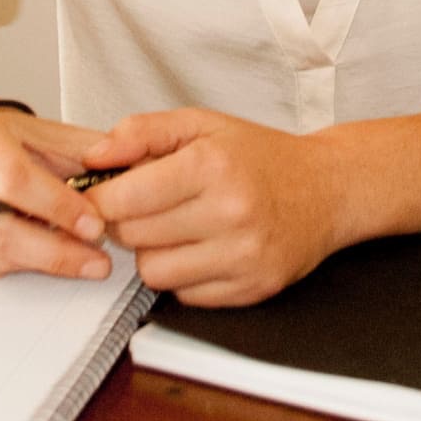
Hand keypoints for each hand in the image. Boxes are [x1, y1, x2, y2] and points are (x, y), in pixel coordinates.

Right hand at [0, 107, 113, 281]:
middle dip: (55, 250)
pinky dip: (14, 266)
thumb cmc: (17, 143)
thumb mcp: (54, 135)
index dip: (58, 207)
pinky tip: (38, 254)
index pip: (14, 178)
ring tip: (78, 258)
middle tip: (96, 261)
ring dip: (40, 262)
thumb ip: (91, 152)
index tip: (96, 226)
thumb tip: (132, 172)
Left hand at [81, 109, 341, 306]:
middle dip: (128, 222)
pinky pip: (186, 296)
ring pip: (155, 273)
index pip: (126, 199)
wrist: (326, 189)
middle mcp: (230, 213)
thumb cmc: (260, 156)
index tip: (102, 194)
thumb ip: (142, 132)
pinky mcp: (253, 288)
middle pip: (134, 237)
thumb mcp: (201, 124)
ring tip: (175, 229)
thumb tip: (94, 156)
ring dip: (154, 253)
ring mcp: (243, 255)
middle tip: (146, 207)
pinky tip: (201, 249)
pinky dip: (184, 275)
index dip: (102, 199)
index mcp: (211, 166)